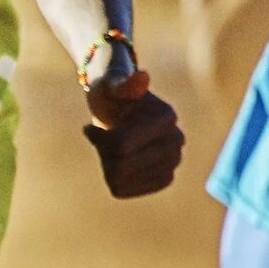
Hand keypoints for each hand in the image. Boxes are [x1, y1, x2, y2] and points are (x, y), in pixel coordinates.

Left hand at [79, 40, 182, 199]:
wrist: (119, 109)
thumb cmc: (111, 95)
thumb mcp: (108, 85)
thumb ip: (120, 83)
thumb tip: (141, 77)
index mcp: (167, 118)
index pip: (120, 145)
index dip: (98, 138)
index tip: (91, 127)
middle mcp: (176, 141)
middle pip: (120, 166)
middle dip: (103, 152)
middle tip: (105, 136)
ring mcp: (173, 162)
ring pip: (119, 179)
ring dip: (107, 164)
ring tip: (114, 147)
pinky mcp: (163, 179)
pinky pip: (123, 190)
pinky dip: (112, 178)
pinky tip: (120, 161)